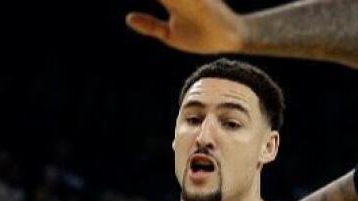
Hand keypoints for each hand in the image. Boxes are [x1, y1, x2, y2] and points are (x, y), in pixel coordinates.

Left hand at [126, 0, 247, 53]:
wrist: (229, 39)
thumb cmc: (200, 36)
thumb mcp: (170, 34)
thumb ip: (151, 25)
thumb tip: (128, 17)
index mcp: (172, 2)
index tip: (131, 12)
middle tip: (163, 0)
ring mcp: (194, 0)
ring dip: (175, 0)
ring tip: (172, 2)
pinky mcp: (206, 3)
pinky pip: (194, 0)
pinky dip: (189, 2)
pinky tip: (185, 2)